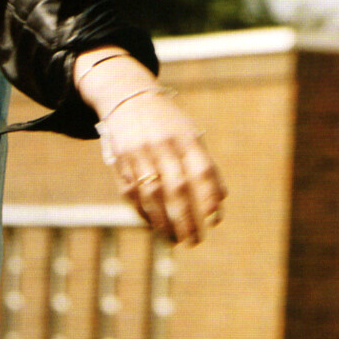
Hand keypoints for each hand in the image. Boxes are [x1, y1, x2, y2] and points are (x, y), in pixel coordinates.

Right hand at [97, 88, 226, 246]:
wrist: (126, 98)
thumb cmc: (166, 122)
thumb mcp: (188, 133)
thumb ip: (203, 164)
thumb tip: (219, 200)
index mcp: (186, 137)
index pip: (202, 171)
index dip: (209, 197)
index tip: (214, 221)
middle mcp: (162, 145)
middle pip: (176, 188)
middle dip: (186, 218)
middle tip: (194, 241)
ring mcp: (139, 154)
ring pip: (152, 195)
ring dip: (163, 222)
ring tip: (174, 239)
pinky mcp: (120, 162)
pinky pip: (132, 194)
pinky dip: (143, 213)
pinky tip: (154, 225)